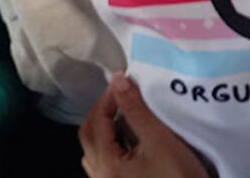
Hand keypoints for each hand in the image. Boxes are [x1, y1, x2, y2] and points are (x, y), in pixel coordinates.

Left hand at [79, 72, 210, 177]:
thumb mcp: (159, 140)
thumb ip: (136, 110)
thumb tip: (119, 81)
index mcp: (106, 165)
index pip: (96, 122)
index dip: (108, 98)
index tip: (124, 81)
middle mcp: (100, 177)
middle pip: (89, 136)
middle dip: (103, 112)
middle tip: (122, 95)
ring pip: (96, 150)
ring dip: (107, 128)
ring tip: (127, 114)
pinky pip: (107, 161)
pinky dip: (114, 143)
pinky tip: (132, 138)